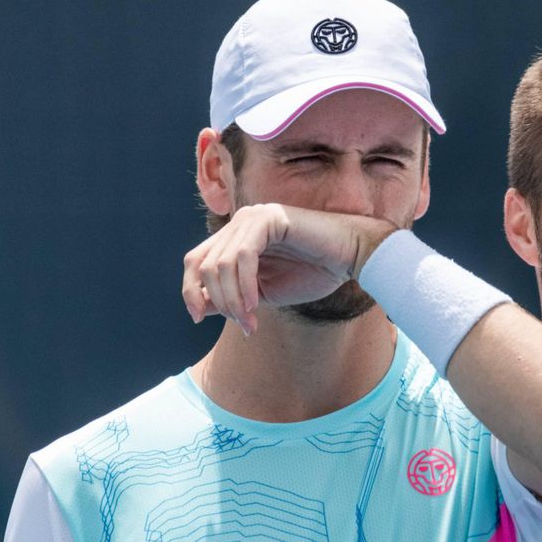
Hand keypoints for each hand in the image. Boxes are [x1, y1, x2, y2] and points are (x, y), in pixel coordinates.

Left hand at [181, 203, 391, 333]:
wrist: (351, 257)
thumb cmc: (314, 273)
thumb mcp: (264, 294)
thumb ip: (233, 297)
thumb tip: (199, 307)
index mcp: (234, 237)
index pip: (195, 262)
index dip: (190, 291)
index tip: (199, 319)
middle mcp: (238, 222)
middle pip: (202, 264)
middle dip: (217, 301)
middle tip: (242, 323)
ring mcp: (252, 217)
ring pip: (220, 264)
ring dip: (233, 299)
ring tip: (251, 319)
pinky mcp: (268, 218)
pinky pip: (242, 256)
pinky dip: (245, 284)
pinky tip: (257, 303)